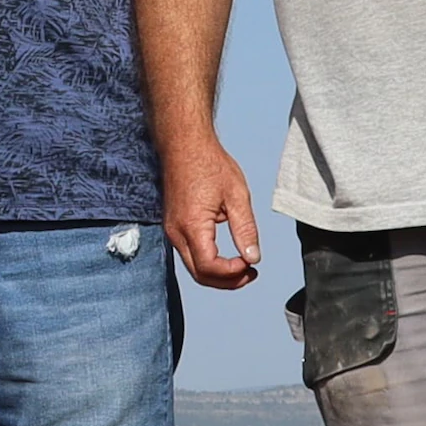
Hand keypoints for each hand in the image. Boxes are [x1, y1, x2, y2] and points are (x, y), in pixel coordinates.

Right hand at [162, 138, 260, 288]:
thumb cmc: (209, 164)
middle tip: (251, 273)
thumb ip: (245, 230)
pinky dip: (208, 263)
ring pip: (194, 268)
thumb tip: (253, 258)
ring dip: (218, 274)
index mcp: (192, 225)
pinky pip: (190, 255)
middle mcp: (177, 232)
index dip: (232, 273)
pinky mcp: (174, 227)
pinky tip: (227, 256)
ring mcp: (172, 230)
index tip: (251, 265)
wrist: (184, 145)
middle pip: (200, 274)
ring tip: (243, 267)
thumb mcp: (236, 195)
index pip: (209, 267)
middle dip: (227, 281)